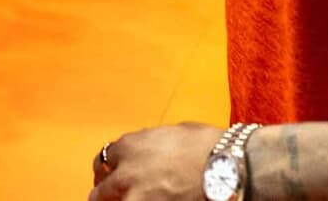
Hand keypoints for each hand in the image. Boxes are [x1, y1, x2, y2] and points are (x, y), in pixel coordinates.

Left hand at [89, 123, 221, 200]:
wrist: (227, 168)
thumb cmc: (208, 147)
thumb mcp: (174, 134)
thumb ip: (153, 144)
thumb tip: (153, 152)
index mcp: (130, 146)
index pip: (106, 158)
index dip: (112, 167)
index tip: (114, 172)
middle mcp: (125, 173)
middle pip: (100, 190)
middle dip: (105, 193)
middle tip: (109, 197)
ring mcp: (135, 198)